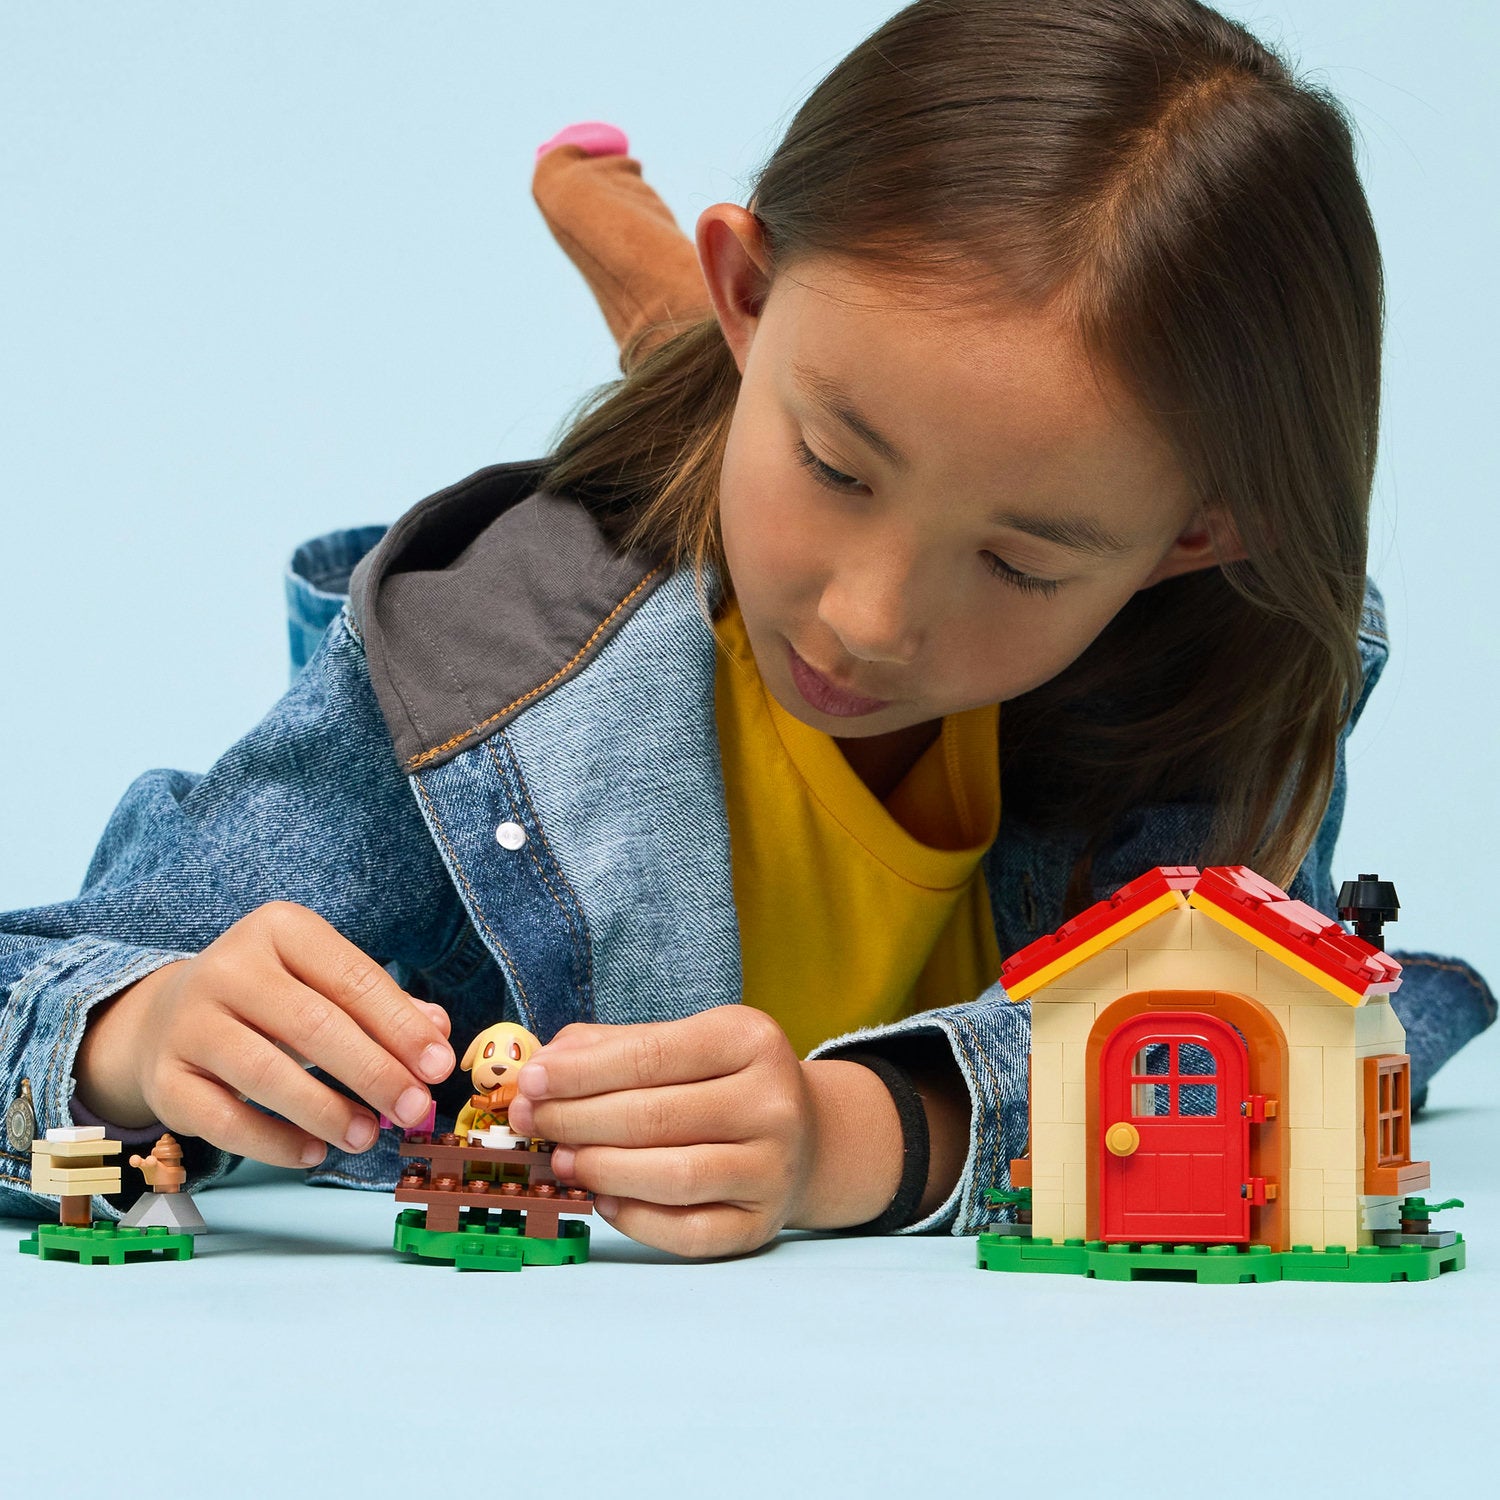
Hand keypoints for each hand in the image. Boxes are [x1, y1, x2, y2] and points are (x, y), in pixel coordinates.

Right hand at [72, 901, 453, 1168]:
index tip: (439, 1066)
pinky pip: (225, 1120)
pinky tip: (313, 1152)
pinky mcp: (165, 1079)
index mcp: (280, 929)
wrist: (166, 1019)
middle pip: (315, 1025)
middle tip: (414, 1109)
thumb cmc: (271, 1001)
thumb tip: (438, 1032)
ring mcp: (189, 1023)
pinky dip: (275, 1142)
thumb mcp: (323, 983)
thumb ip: (381, 1005)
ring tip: (368, 1136)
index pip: (353, 979)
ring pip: (266, 1074)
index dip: (401, 1026)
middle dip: (374, 1073)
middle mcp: (228, 967)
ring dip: (327, 1112)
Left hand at [506, 1006, 903, 1257]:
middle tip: (532, 1123)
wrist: (805, 1134)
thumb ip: (609, 1048)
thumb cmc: (719, 1081)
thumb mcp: (681, 1042)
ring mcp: (773, 1167)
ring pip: (673, 1177)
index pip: (651, 1056)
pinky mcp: (762, 1224)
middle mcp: (772, 1101)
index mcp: (750, 1039)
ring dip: (602, 1170)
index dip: (581, 1073)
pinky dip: (635, 1219)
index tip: (530, 1082)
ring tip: (563, 1160)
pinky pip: (688, 1233)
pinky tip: (603, 1199)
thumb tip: (540, 1071)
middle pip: (655, 1117)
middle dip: (576, 1120)